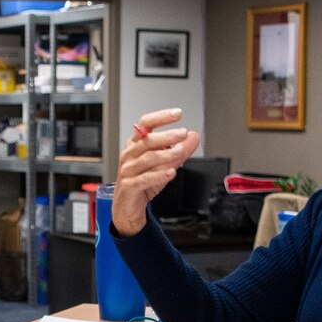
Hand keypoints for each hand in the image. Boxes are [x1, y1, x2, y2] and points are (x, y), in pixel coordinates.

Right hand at [113, 107, 199, 235]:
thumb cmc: (143, 183)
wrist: (128, 208)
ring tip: (180, 152)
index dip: (161, 117)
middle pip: (147, 140)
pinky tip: (171, 172)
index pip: (146, 124)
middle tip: (183, 133)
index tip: (177, 113)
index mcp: (136, 145)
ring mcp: (128, 170)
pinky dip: (159, 175)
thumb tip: (193, 137)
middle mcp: (130, 155)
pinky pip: (144, 179)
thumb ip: (179, 150)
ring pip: (147, 159)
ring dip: (166, 154)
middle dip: (167, 136)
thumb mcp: (165, 164)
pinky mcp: (130, 186)